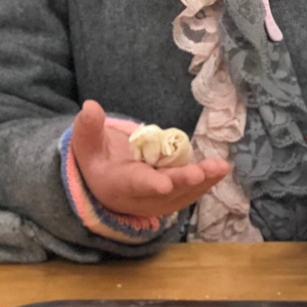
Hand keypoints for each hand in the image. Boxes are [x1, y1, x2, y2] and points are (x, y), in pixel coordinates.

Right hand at [72, 100, 230, 220]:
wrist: (105, 182)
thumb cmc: (97, 159)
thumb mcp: (86, 144)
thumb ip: (88, 127)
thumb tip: (90, 106)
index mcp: (117, 185)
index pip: (134, 184)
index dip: (149, 184)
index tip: (164, 183)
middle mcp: (139, 198)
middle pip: (164, 192)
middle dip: (183, 181)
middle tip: (199, 172)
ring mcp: (157, 200)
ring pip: (182, 194)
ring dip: (202, 182)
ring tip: (219, 168)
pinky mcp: (171, 198)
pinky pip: (190, 193)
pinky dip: (206, 183)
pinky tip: (220, 170)